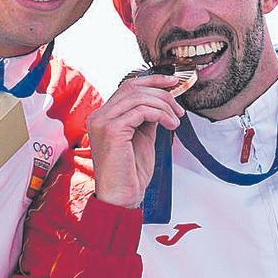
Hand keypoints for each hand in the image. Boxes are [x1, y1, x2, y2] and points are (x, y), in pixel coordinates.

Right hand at [87, 74, 184, 208]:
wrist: (121, 197)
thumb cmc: (130, 173)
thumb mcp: (142, 137)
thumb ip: (147, 117)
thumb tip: (162, 101)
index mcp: (103, 116)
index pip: (127, 87)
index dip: (151, 80)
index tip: (172, 82)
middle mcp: (99, 116)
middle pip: (133, 88)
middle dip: (161, 93)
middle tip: (178, 108)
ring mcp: (102, 122)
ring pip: (139, 97)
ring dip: (164, 106)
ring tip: (176, 121)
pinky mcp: (112, 130)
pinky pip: (141, 111)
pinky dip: (161, 114)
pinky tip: (170, 125)